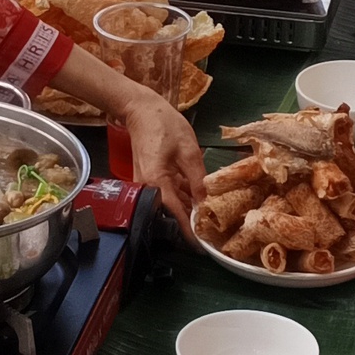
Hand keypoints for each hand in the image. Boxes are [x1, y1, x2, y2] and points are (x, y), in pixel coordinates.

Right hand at [118, 91, 203, 228]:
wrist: (141, 109)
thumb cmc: (163, 125)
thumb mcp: (189, 151)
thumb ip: (198, 180)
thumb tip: (207, 203)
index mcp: (156, 182)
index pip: (175, 215)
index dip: (190, 231)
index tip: (203, 244)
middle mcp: (146, 188)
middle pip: (171, 213)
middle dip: (191, 220)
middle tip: (213, 227)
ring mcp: (145, 184)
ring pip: (169, 204)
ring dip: (187, 208)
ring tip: (209, 212)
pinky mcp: (147, 179)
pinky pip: (166, 194)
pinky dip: (180, 196)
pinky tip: (196, 195)